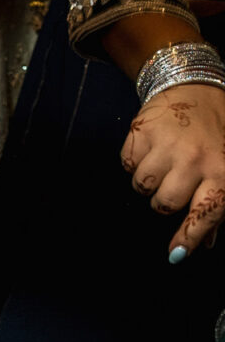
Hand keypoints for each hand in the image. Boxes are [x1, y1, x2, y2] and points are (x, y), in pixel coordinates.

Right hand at [122, 83, 224, 260]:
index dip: (187, 238)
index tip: (174, 255)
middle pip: (164, 203)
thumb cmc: (216, 134)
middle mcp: (194, 161)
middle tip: (172, 185)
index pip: (203, 216)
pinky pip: (126, 163)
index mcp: (222, 174)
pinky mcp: (141, 131)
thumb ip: (216, 207)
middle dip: (164, 201)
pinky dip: (133, 161)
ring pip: (141, 185)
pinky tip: (149, 150)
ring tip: (161, 165)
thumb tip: (202, 244)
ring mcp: (166, 145)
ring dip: (147, 181)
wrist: (194, 87)